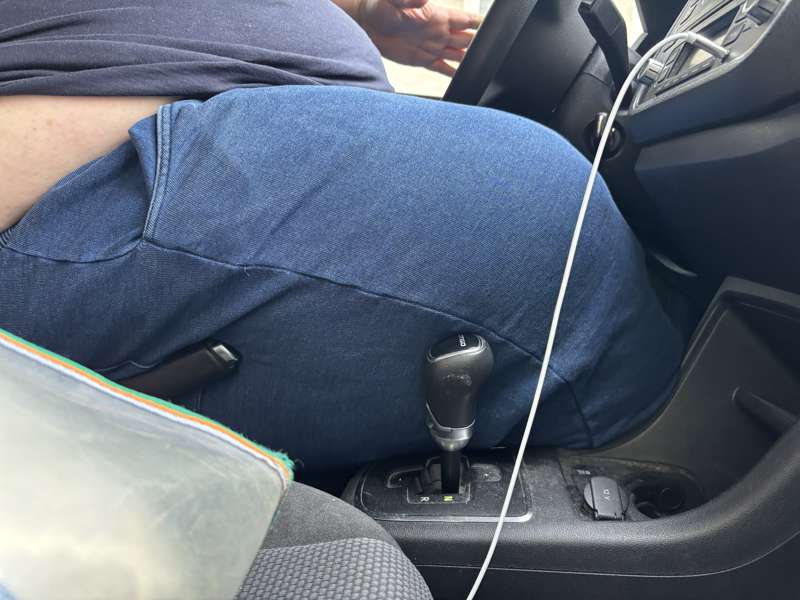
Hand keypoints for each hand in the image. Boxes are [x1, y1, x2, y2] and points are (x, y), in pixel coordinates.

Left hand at [357, 0, 481, 76]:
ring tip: (482, 66)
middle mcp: (439, 31)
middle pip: (466, 39)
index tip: (495, 26)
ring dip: (468, 60)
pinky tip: (462, 78)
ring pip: (457, 55)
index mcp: (438, 15)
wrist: (366, 23)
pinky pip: (441, 68)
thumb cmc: (380, 4)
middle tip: (492, 51)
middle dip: (479, 44)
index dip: (480, 22)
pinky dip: (451, 73)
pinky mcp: (421, 60)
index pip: (466, 19)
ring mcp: (431, 46)